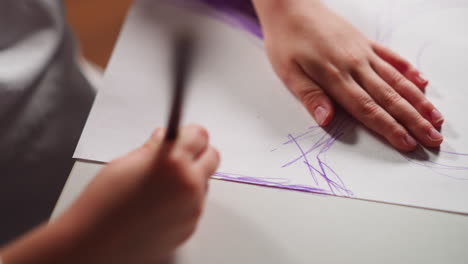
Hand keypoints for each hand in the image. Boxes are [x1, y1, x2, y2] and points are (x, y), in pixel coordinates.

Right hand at [1, 125, 219, 263]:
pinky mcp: (190, 227)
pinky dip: (184, 202)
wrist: (93, 245)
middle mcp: (188, 185)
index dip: (190, 133)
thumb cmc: (102, 205)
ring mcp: (192, 209)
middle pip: (212, 156)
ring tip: (161, 187)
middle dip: (197, 153)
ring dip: (191, 179)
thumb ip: (152, 148)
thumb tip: (164, 138)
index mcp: (172, 163)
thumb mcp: (124, 164)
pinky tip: (159, 206)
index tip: (183, 135)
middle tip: (177, 157)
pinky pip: (196, 206)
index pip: (200, 135)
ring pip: (204, 183)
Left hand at [253, 0, 443, 150]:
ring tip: (436, 117)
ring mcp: (363, 52)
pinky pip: (391, 57)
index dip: (389, 128)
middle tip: (434, 138)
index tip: (408, 143)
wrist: (291, 7)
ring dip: (418, 100)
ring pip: (396, 79)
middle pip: (389, 97)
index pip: (367, 108)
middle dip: (413, 120)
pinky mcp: (364, 41)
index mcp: (335, 76)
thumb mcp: (288, 73)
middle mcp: (355, 65)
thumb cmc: (285, 41)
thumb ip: (310, 96)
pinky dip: (408, 70)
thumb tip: (327, 120)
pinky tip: (422, 82)